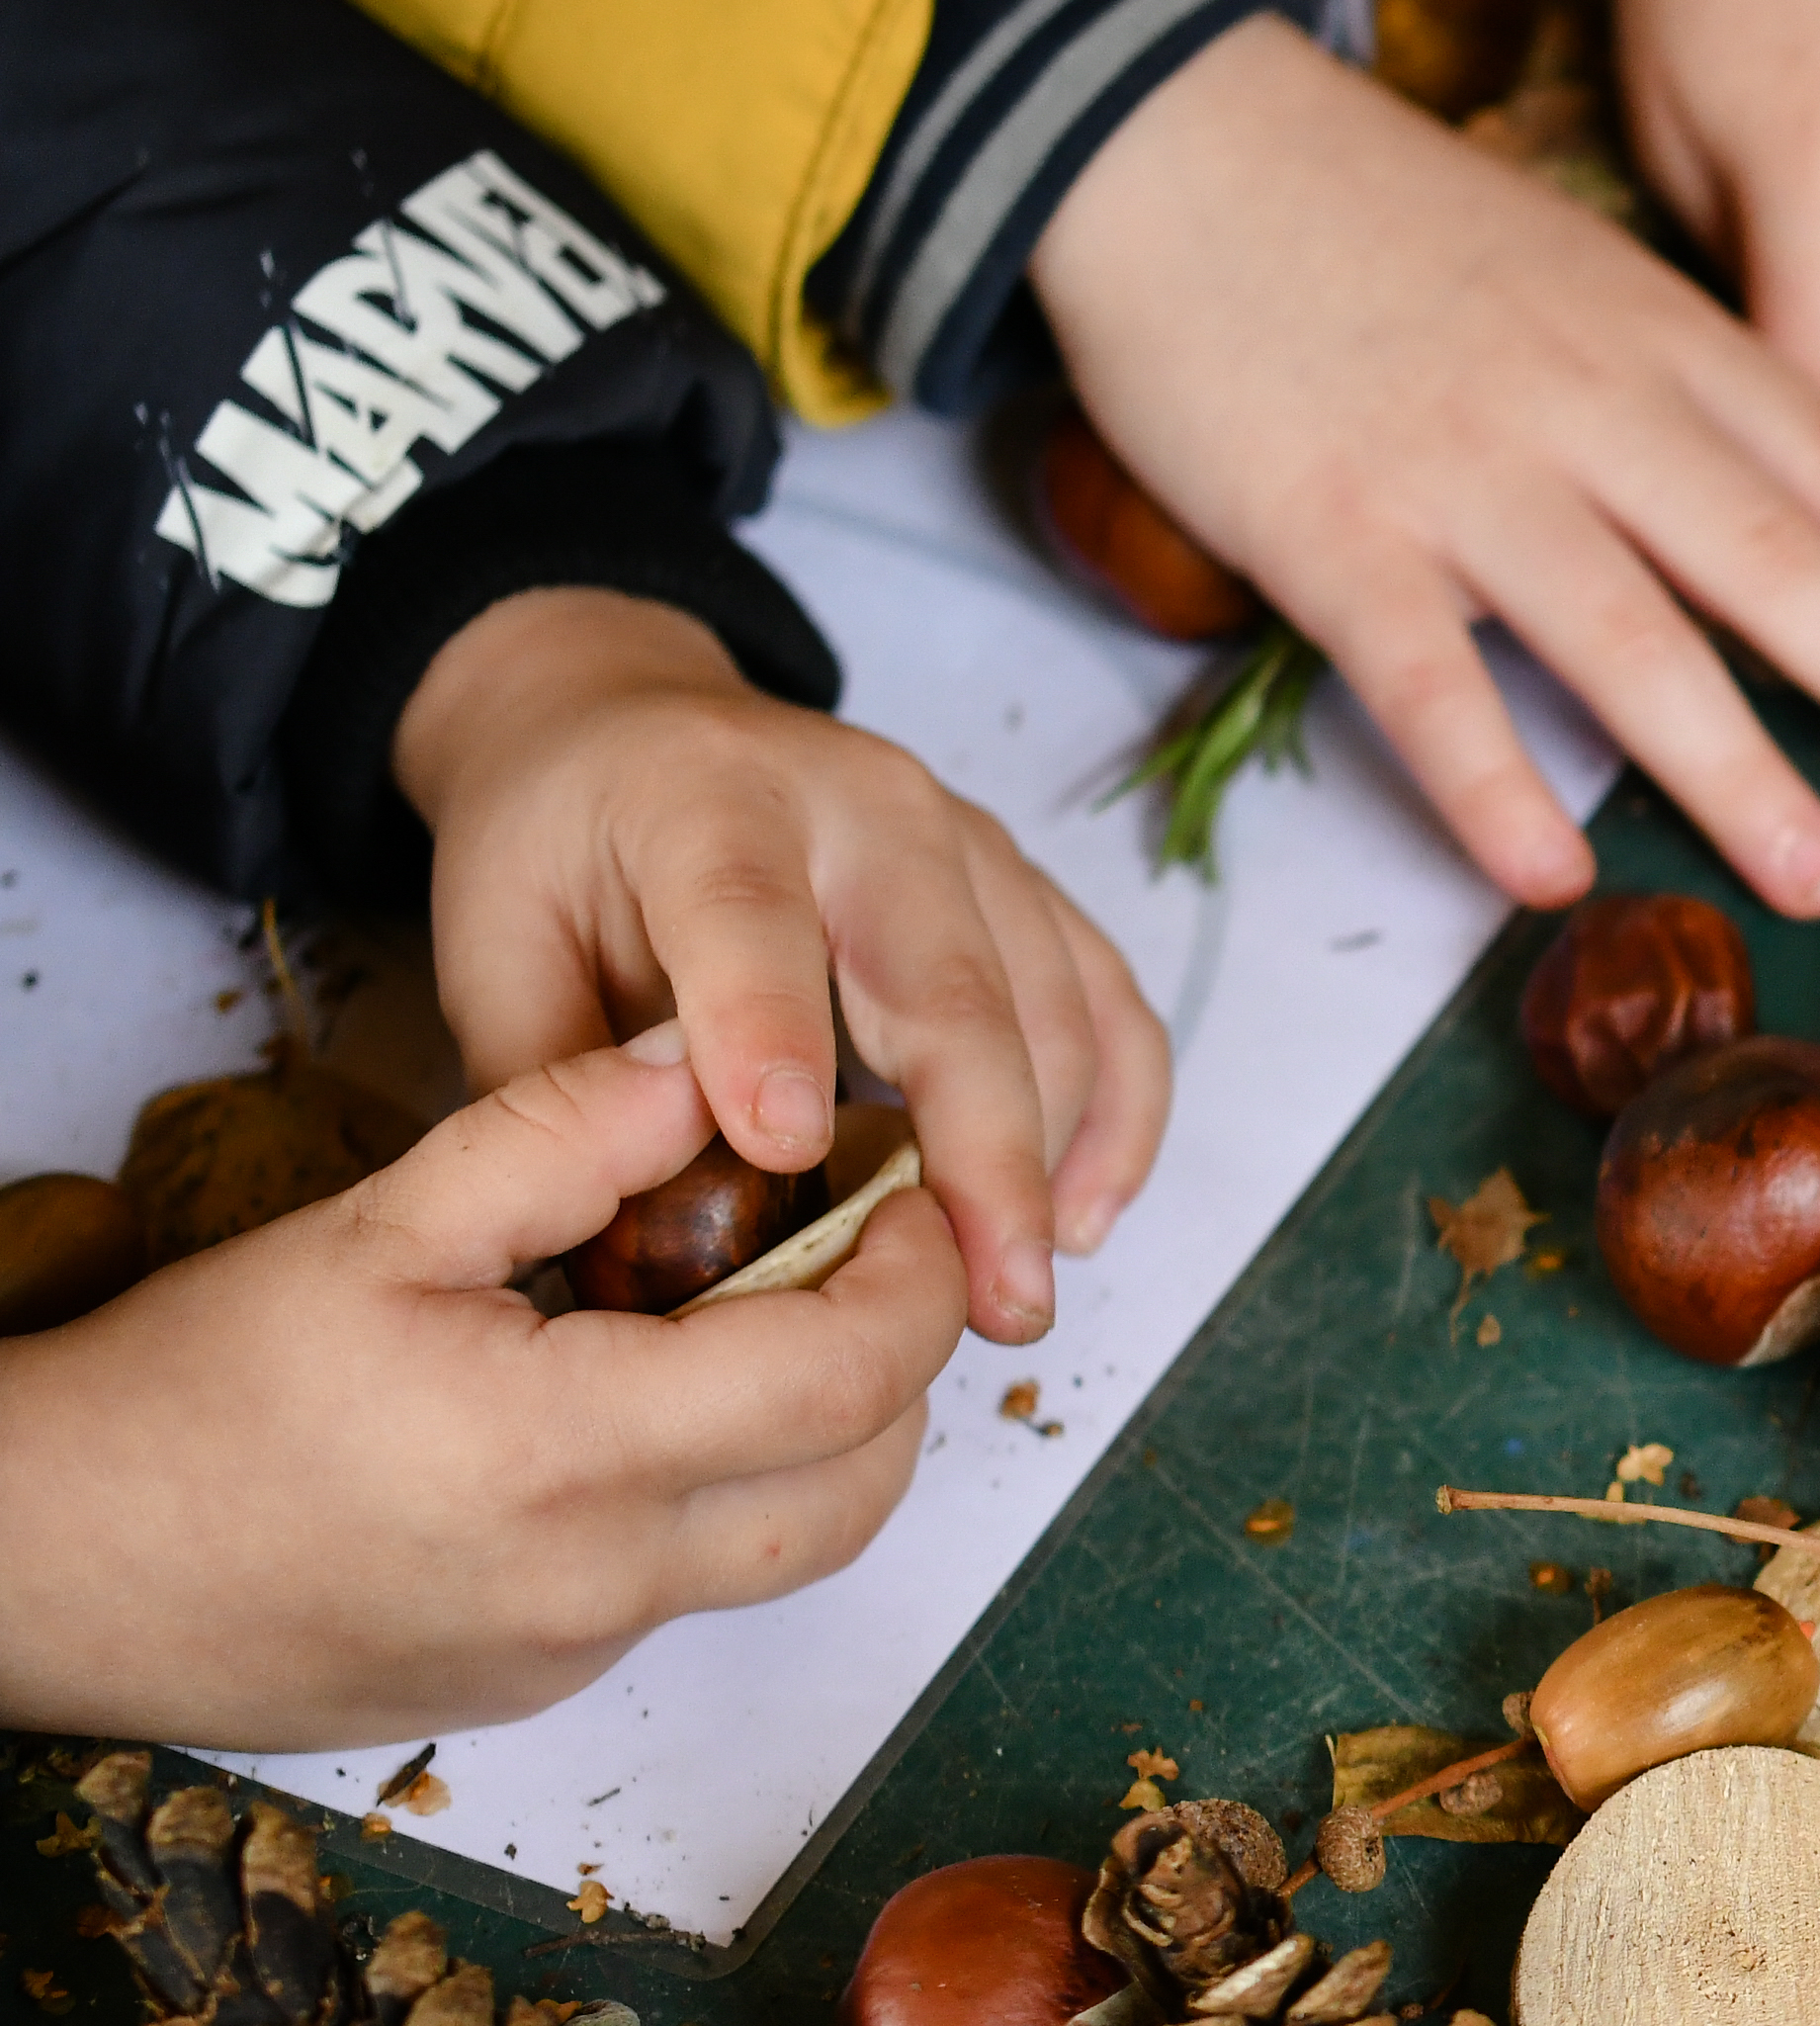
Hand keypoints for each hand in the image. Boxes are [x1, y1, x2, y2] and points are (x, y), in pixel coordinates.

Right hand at [0, 1031, 970, 1745]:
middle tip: (858, 1244)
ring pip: (797, 1545)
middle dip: (898, 1353)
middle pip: (863, 1478)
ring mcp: (580, 1649)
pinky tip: (652, 1403)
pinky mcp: (548, 1682)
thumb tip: (708, 1067)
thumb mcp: (377, 1224)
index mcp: (567, 1453)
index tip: (907, 1191)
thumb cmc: (188, 1394)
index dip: (913, 1275)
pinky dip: (728, 1492)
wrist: (52, 1564)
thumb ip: (562, 1138)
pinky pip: (699, 1585)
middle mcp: (600, 1577)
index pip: (846, 1375)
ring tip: (764, 1311)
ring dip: (828, 1431)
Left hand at [392, 586, 1167, 1345]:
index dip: (771, 1030)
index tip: (788, 1153)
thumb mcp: (495, 950)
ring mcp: (967, 841)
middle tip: (989, 1299)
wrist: (624, 726)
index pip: (750, 914)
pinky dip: (1118, 1117)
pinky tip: (1083, 1218)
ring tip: (1017, 1293)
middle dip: (983, 1153)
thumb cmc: (553, 852)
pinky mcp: (1025, 888)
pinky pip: (1111, 1004)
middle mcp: (864, 804)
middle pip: (950, 983)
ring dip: (1053, 1158)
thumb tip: (624, 1249)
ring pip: (1051, 1006)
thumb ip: (560, 1082)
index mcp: (706, 798)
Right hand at [1032, 18, 1819, 917]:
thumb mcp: (1587, 280)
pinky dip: (1487, 779)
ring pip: (1624, 636)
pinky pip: (1423, 676)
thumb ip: (1697, 389)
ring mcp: (1461, 472)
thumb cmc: (1397, 229)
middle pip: (1769, 558)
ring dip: (1734, 765)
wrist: (1175, 129)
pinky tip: (1551, 876)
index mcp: (1663, 342)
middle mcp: (1589, 407)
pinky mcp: (1328, 528)